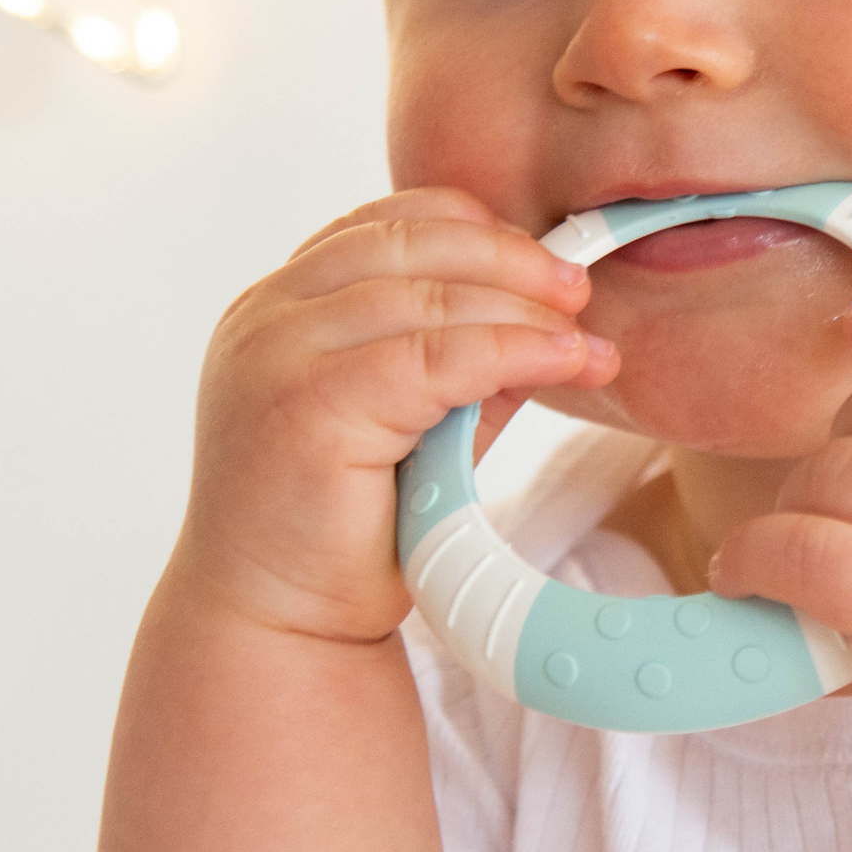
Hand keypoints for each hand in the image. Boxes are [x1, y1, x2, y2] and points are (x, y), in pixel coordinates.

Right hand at [175, 189, 616, 642]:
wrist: (280, 625)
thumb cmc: (342, 532)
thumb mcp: (417, 424)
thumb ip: (467, 366)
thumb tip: (554, 320)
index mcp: (281, 306)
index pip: (387, 225)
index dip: (476, 231)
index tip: (545, 264)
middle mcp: (267, 318)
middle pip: (409, 244)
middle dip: (509, 261)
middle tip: (578, 291)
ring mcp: (278, 356)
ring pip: (428, 296)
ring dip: (521, 310)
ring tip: (584, 339)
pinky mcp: (309, 405)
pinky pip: (436, 357)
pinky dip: (513, 350)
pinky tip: (565, 362)